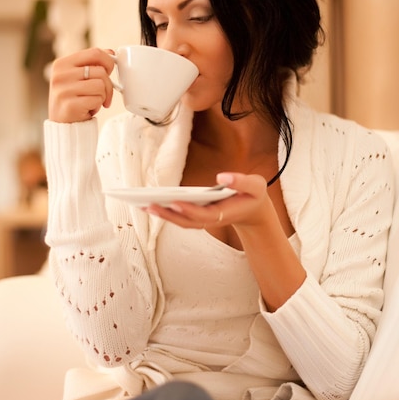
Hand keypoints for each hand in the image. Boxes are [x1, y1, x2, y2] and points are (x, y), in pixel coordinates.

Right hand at [48, 48, 114, 122]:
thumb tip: (110, 52)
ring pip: (100, 85)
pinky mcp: (69, 105)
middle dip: (108, 85)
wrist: (63, 125)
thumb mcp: (78, 78)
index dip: (108, 62)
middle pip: (101, 71)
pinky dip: (97, 106)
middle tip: (103, 95)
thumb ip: (91, 64)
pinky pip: (97, 99)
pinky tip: (88, 109)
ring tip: (91, 102)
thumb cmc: (73, 100)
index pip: (95, 53)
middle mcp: (60, 75)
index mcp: (62, 64)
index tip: (108, 73)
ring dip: (102, 97)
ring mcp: (64, 90)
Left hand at [145, 172, 271, 229]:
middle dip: (168, 214)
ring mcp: (204, 220)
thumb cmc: (253, 195)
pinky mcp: (199, 217)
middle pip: (187, 221)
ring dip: (163, 215)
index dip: (190, 210)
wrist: (254, 210)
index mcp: (225, 212)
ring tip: (143, 205)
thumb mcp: (255, 186)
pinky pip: (180, 217)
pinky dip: (165, 213)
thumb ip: (241, 181)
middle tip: (148, 205)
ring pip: (181, 221)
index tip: (174, 202)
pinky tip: (151, 205)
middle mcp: (212, 219)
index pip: (205, 214)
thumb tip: (221, 177)